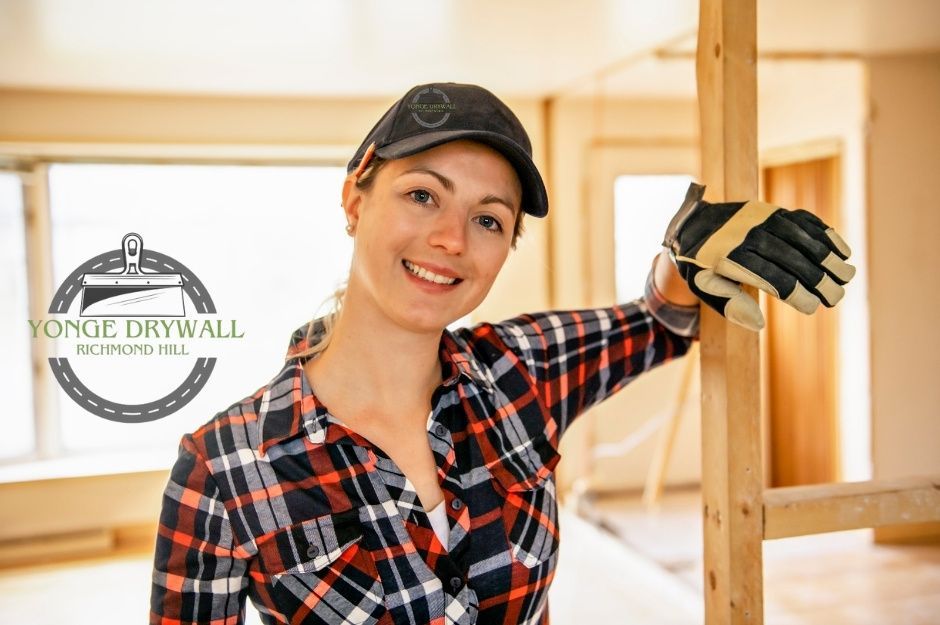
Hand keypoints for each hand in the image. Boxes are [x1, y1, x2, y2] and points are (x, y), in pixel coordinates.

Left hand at [662, 182, 855, 330]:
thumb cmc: (701, 264)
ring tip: (847, 276)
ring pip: (803, 237)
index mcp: (730, 257)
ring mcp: (763, 218)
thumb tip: (759, 324)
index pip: (770, 277)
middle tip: (837, 297)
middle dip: (818, 279)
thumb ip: (729, 304)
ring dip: (828, 256)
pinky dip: (825, 234)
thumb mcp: (703, 286)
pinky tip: (842, 250)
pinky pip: (804, 220)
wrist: (693, 223)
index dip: (794, 293)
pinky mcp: (772, 209)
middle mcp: (749, 234)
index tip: (812, 307)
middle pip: (791, 258)